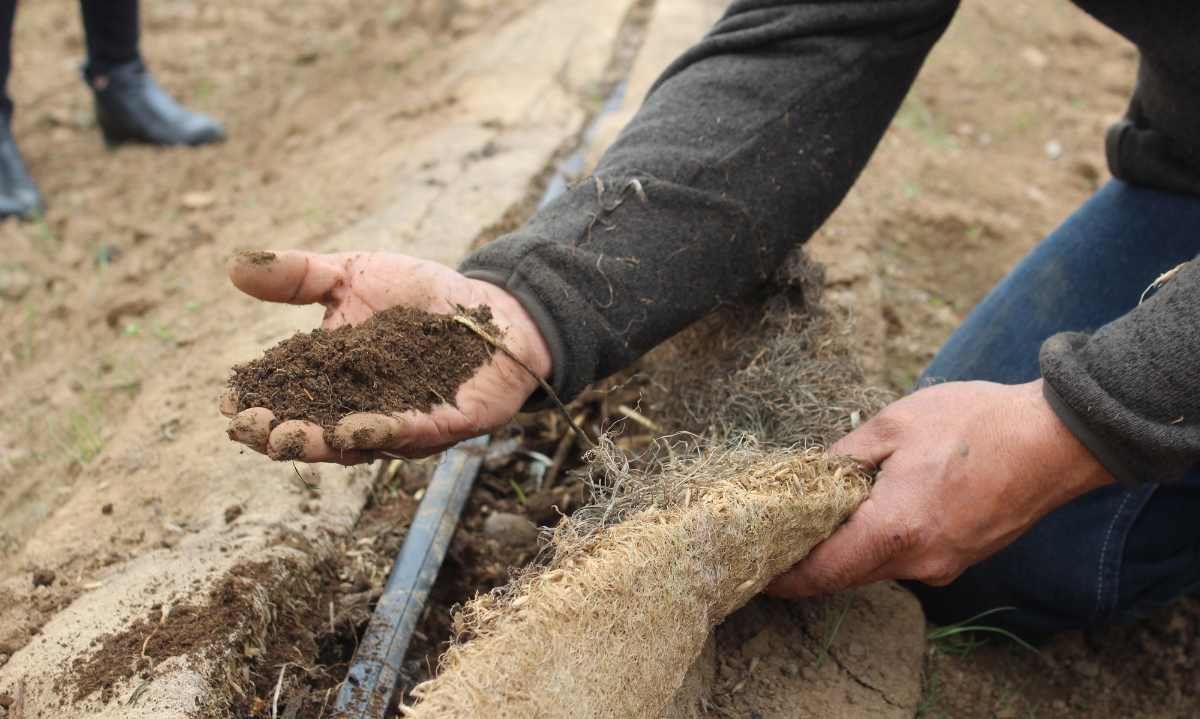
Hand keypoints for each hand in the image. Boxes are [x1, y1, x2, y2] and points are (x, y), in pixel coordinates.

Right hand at [220, 250, 550, 463]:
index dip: (257, 404)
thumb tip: (235, 265)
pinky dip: (382, 433)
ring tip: (287, 438)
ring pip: (356, 444)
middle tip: (248, 429)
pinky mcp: (446, 424)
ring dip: (320, 443)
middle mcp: (363, 411)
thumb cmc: (421, 295)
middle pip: (313, 432)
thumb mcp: (354, 274)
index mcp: (334, 380)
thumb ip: (302, 276)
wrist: (494, 307)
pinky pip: (412, 435)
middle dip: (278, 434)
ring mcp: (403, 423)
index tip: (227, 403)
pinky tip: (355, 430)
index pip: (286, 399)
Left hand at [767, 380, 1113, 596]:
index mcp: (893, 531)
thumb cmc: (974, 425)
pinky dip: (884, 541)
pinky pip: (910, 558)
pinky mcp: (964, 557)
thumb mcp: (893, 426)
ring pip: (878, 567)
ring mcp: (945, 565)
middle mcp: (918, 562)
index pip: (821, 572)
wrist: (1056, 439)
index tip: (756, 570)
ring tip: (825, 512)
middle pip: (846, 574)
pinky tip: (877, 508)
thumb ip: (843, 456)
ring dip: (850, 547)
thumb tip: (811, 474)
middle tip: (780, 534)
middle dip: (812, 559)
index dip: (784, 577)